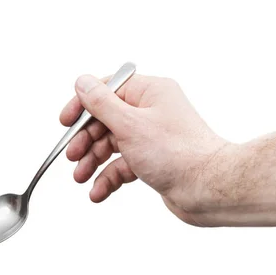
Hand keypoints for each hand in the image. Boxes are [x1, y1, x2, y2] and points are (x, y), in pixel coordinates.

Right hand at [60, 74, 231, 225]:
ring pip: (111, 145)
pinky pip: (122, 166)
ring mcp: (151, 137)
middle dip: (86, 141)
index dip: (82, 106)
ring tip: (81, 177)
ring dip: (93, 162)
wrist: (209, 189)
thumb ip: (101, 104)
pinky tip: (98, 192)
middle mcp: (151, 112)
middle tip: (72, 156)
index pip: (107, 90)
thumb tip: (82, 82)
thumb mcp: (130, 124)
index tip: (65, 122)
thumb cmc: (177, 153)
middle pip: (105, 120)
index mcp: (149, 93)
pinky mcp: (152, 161)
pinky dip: (108, 178)